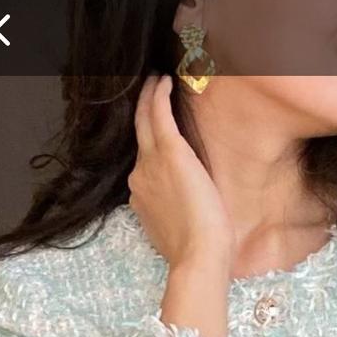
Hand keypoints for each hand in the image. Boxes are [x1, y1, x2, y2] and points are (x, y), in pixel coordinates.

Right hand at [127, 73, 234, 266]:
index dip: (147, 142)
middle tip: (147, 90)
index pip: (143, 161)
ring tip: (155, 81)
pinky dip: (158, 96)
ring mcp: (150, 163)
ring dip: (149, 97)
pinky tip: (164, 81)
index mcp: (141, 195)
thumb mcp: (174, 230)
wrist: (198, 256)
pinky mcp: (170, 152)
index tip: (153, 129)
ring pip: (144, 120)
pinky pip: (158, 114)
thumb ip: (169, 213)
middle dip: (142, 111)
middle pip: (138, 134)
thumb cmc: (195, 251)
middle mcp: (139, 176)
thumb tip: (177, 209)